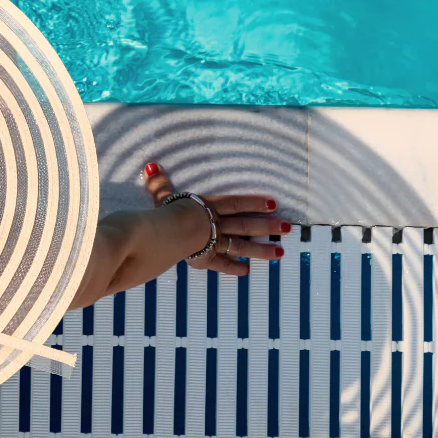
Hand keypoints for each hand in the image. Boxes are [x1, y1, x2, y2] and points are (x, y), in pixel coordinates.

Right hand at [144, 164, 289, 277]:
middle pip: (246, 225)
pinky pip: (223, 264)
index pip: (236, 203)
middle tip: (287, 228)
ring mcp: (213, 242)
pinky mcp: (205, 259)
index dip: (254, 203)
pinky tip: (246, 271)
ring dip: (261, 250)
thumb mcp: (162, 195)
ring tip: (280, 253)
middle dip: (267, 226)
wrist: (166, 235)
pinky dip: (234, 267)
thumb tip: (150, 166)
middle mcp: (215, 224)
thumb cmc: (164, 213)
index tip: (273, 204)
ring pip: (242, 246)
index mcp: (208, 207)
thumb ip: (160, 183)